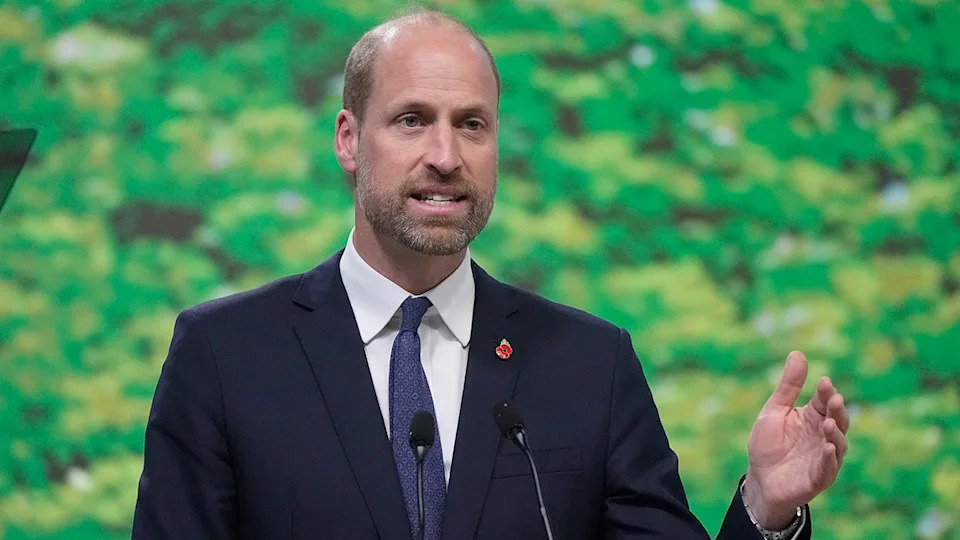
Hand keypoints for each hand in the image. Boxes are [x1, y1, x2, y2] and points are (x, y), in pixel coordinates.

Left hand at [743, 350, 849, 528]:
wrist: (760, 479)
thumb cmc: (768, 444)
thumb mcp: (775, 410)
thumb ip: (788, 386)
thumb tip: (798, 352)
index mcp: (813, 417)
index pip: (825, 401)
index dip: (826, 392)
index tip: (823, 381)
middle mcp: (823, 435)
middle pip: (837, 420)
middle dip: (837, 410)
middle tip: (833, 399)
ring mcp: (824, 457)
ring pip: (838, 444)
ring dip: (835, 434)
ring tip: (829, 424)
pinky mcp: (820, 477)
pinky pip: (829, 468)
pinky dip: (830, 458)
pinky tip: (828, 448)